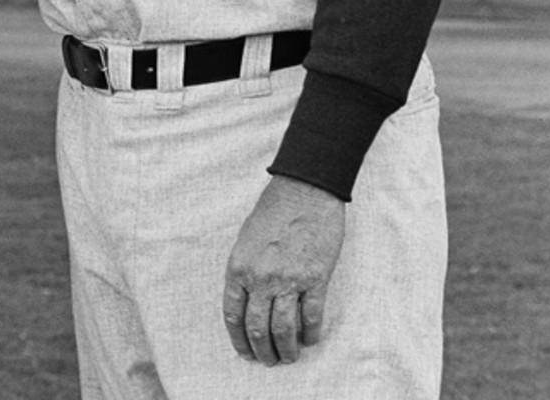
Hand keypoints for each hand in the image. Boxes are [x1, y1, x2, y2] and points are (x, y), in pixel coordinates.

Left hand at [222, 175, 345, 366]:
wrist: (304, 190)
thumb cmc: (274, 209)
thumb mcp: (246, 238)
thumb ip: (245, 269)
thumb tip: (248, 299)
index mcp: (239, 267)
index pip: (233, 314)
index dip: (239, 339)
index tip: (245, 351)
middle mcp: (261, 278)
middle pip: (258, 328)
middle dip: (262, 351)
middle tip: (268, 360)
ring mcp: (289, 280)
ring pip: (284, 330)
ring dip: (286, 350)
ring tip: (289, 357)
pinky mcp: (316, 279)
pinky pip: (312, 317)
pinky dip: (311, 334)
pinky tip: (310, 339)